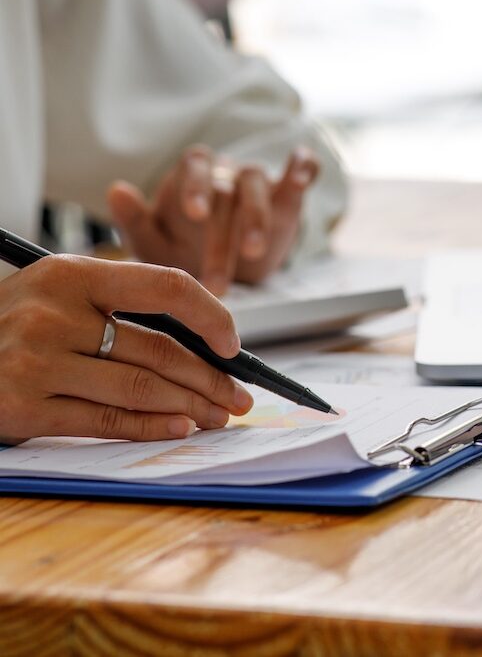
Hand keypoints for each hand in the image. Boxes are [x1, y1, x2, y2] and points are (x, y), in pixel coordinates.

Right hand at [0, 256, 252, 442]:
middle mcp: (55, 314)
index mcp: (73, 274)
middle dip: (211, 377)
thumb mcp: (60, 292)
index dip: (211, 315)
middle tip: (238, 396)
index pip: (166, 286)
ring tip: (217, 416)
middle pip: (159, 349)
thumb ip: (120, 305)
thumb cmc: (14, 323)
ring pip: (140, 388)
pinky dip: (150, 427)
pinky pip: (106, 421)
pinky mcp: (24, 408)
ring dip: (190, 407)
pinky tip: (179, 428)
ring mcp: (37, 363)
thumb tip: (202, 340)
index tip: (233, 343)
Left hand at [107, 145, 317, 294]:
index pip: (195, 168)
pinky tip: (304, 175)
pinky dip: (305, 169)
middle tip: (219, 274)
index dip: (196, 187)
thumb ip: (134, 219)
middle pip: (228, 190)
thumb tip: (115, 190)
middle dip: (223, 233)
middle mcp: (226, 173)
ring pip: (259, 187)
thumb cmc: (180, 246)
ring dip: (258, 218)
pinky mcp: (285, 196)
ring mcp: (257, 183)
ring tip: (254, 253)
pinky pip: (301, 172)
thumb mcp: (153, 242)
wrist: (217, 259)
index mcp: (193, 175)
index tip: (194, 215)